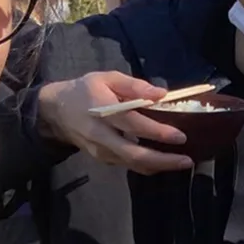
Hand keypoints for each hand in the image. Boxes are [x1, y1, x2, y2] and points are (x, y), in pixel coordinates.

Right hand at [37, 72, 194, 174]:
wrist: (56, 111)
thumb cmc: (85, 90)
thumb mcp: (107, 78)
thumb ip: (134, 85)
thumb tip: (161, 94)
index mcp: (103, 110)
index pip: (133, 124)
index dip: (157, 132)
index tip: (180, 136)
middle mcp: (101, 135)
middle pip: (134, 154)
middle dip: (163, 160)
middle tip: (187, 160)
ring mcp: (101, 151)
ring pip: (132, 164)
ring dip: (159, 166)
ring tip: (181, 163)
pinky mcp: (102, 159)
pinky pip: (128, 165)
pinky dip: (148, 165)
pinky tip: (164, 161)